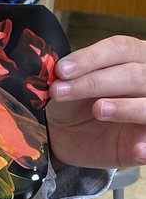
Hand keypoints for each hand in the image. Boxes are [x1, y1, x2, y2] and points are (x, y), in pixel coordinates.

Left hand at [47, 36, 145, 169]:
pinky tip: (136, 150)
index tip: (61, 70)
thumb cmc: (74, 102)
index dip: (91, 57)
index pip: (121, 49)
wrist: (67, 135)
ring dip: (126, 108)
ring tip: (98, 110)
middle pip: (134, 75)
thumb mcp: (69, 85)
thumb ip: (72, 76)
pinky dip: (145, 147)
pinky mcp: (144, 140)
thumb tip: (62, 73)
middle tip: (61, 92)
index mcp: (133, 57)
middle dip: (96, 82)